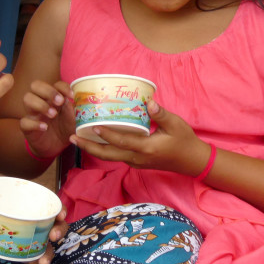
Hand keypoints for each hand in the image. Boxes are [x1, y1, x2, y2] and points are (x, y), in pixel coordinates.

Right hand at [20, 80, 75, 159]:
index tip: (71, 96)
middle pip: (36, 85)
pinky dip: (34, 123)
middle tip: (59, 102)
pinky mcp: (27, 127)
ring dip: (40, 104)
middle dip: (48, 91)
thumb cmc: (65, 128)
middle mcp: (41, 101)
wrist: (56, 147)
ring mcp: (33, 113)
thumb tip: (75, 99)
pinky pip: (24, 121)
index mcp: (53, 97)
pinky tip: (44, 127)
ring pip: (27, 98)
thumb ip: (74, 109)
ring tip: (53, 114)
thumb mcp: (73, 119)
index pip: (55, 84)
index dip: (62, 87)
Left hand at [28, 206, 67, 263]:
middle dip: (59, 231)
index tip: (60, 214)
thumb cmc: (4, 208)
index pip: (53, 207)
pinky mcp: (32, 253)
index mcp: (36, 208)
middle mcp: (42, 224)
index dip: (60, 209)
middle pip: (58, 227)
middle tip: (53, 236)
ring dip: (49, 255)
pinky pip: (39, 262)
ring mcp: (38, 240)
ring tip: (42, 263)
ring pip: (50, 247)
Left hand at [71, 100, 209, 176]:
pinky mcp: (136, 162)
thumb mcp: (176, 124)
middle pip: (108, 155)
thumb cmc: (185, 141)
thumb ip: (162, 114)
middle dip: (88, 146)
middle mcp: (137, 158)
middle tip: (71, 137)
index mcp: (146, 148)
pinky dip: (103, 149)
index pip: (122, 142)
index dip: (107, 135)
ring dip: (92, 148)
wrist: (193, 162)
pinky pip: (115, 156)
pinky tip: (95, 139)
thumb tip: (148, 101)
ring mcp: (136, 162)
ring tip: (76, 138)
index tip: (93, 126)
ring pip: (110, 157)